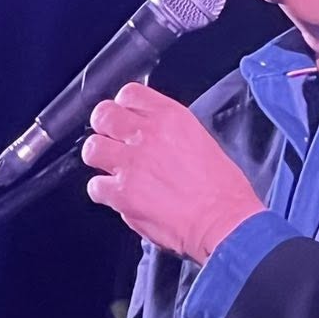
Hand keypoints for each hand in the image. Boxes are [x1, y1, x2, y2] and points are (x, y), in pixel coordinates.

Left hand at [82, 82, 265, 262]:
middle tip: (113, 143)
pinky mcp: (122, 193)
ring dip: (100, 159)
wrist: (226, 223)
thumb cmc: (225, 193)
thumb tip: (153, 140)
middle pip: (104, 115)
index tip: (126, 118)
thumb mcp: (205, 144)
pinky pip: (95, 186)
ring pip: (93, 148)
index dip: (123, 107)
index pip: (130, 94)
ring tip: (114, 171)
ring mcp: (132, 163)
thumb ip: (172, 135)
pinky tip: (120, 198)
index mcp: (173, 118)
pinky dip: (104, 194)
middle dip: (104, 129)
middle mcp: (148, 135)